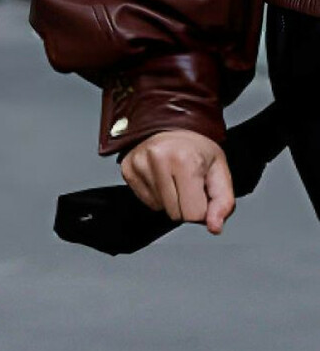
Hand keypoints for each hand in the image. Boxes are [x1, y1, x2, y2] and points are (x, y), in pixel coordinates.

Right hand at [121, 130, 236, 234]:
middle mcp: (158, 160)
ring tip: (175, 177)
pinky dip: (156, 195)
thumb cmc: (196, 147)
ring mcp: (139, 164)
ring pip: (160, 209)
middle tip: (188, 183)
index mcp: (184, 160)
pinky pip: (146, 201)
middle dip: (186, 204)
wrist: (171, 123)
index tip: (201, 191)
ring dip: (170, 200)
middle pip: (175, 214)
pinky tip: (161, 177)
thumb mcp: (220, 170)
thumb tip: (214, 227)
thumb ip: (223, 202)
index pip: (193, 214)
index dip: (202, 208)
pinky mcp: (127, 169)